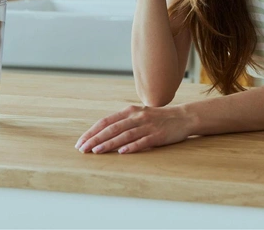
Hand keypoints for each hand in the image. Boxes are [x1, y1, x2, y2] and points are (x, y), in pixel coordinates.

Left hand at [76, 104, 194, 153]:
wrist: (183, 117)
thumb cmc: (157, 119)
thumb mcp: (139, 115)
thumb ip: (123, 122)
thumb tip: (102, 133)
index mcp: (130, 111)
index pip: (106, 121)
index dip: (92, 131)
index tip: (81, 142)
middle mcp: (137, 117)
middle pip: (112, 128)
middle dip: (95, 139)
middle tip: (82, 149)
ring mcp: (147, 126)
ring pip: (124, 135)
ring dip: (109, 143)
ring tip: (96, 151)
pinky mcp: (158, 135)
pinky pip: (142, 141)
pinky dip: (132, 146)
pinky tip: (122, 152)